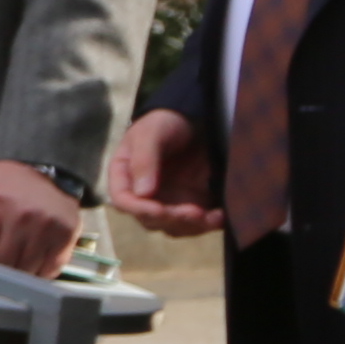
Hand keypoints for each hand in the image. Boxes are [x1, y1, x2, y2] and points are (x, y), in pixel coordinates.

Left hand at [0, 159, 88, 277]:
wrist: (48, 171)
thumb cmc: (3, 185)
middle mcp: (21, 215)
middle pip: (1, 263)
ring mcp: (47, 226)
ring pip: (25, 271)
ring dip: (16, 273)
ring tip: (12, 261)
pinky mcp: (67, 235)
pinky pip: (49, 270)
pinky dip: (39, 271)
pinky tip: (32, 260)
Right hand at [106, 107, 225, 240]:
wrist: (195, 117)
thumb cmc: (166, 121)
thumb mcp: (151, 134)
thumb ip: (144, 160)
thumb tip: (143, 194)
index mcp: (126, 176)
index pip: (124, 201)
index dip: (139, 209)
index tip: (159, 209)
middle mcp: (145, 194)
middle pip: (150, 219)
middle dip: (171, 219)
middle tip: (193, 212)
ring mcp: (169, 200)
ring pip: (174, 226)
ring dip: (191, 226)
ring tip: (210, 217)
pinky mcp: (192, 203)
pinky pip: (197, 223)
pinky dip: (208, 224)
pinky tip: (220, 216)